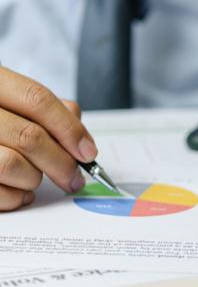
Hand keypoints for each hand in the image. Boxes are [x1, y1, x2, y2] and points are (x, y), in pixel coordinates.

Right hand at [0, 67, 96, 210]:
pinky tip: (21, 192)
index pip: (38, 99)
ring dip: (35, 178)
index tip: (88, 152)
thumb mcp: (14, 98)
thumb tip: (81, 138)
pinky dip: (16, 197)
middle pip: (30, 136)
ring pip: (12, 164)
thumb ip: (46, 110)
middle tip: (75, 178)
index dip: (69, 128)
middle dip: (62, 163)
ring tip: (37, 178)